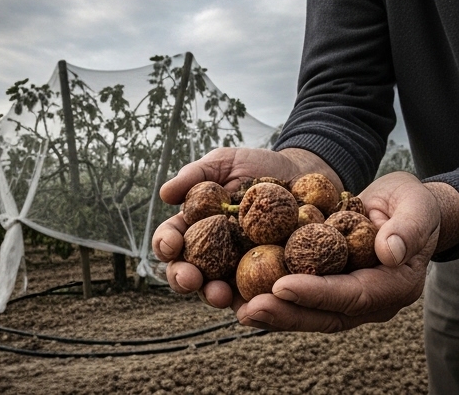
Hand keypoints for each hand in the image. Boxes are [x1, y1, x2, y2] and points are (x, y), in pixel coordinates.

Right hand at [151, 147, 341, 307]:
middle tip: (189, 278)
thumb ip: (195, 175)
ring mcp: (239, 268)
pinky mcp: (269, 279)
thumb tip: (165, 194)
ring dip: (213, 295)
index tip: (171, 244)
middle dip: (182, 278)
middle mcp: (211, 252)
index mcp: (195, 226)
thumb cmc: (257, 166)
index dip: (166, 243)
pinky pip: (259, 296)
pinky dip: (255, 303)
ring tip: (219, 295)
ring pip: (217, 290)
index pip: (172, 239)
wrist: (303, 174)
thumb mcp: (224, 163)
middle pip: (187, 271)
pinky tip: (257, 302)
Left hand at [235, 172, 441, 331]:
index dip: (317, 293)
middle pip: (324, 314)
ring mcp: (346, 298)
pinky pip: (297, 299)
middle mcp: (368, 300)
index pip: (353, 294)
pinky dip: (269, 298)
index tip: (282, 286)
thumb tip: (390, 251)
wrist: (402, 208)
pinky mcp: (327, 288)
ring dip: (272, 313)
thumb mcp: (416, 207)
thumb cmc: (411, 204)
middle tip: (249, 308)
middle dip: (285, 313)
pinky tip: (237, 294)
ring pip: (307, 313)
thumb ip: (407, 229)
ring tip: (236, 308)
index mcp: (393, 285)